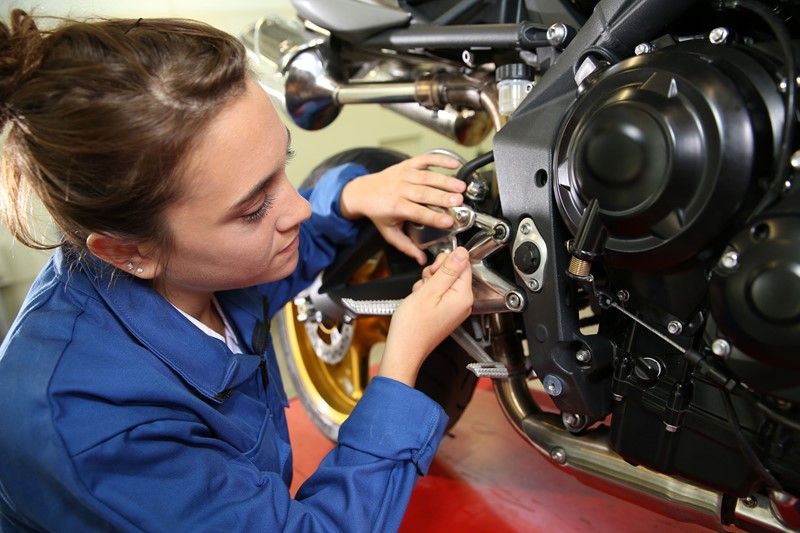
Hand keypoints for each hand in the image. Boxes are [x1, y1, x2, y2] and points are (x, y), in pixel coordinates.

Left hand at [339, 153, 465, 263]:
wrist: (362, 192)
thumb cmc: (378, 212)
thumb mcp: (389, 232)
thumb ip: (406, 246)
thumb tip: (421, 259)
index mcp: (395, 206)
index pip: (417, 212)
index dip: (434, 217)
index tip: (448, 222)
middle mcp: (399, 189)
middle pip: (424, 193)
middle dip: (443, 196)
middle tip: (459, 201)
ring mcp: (404, 175)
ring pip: (427, 176)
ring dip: (445, 181)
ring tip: (460, 187)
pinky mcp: (407, 165)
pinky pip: (425, 159)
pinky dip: (440, 159)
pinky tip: (454, 164)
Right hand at [379, 247, 472, 386]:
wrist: (404, 349)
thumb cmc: (413, 326)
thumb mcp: (429, 290)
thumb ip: (448, 270)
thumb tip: (462, 252)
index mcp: (463, 296)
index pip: (463, 264)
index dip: (445, 262)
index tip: (433, 271)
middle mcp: (462, 303)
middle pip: (453, 272)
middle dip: (434, 274)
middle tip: (425, 284)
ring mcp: (453, 308)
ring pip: (442, 281)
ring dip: (428, 283)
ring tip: (419, 296)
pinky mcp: (444, 312)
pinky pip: (437, 293)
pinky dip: (426, 294)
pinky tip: (419, 302)